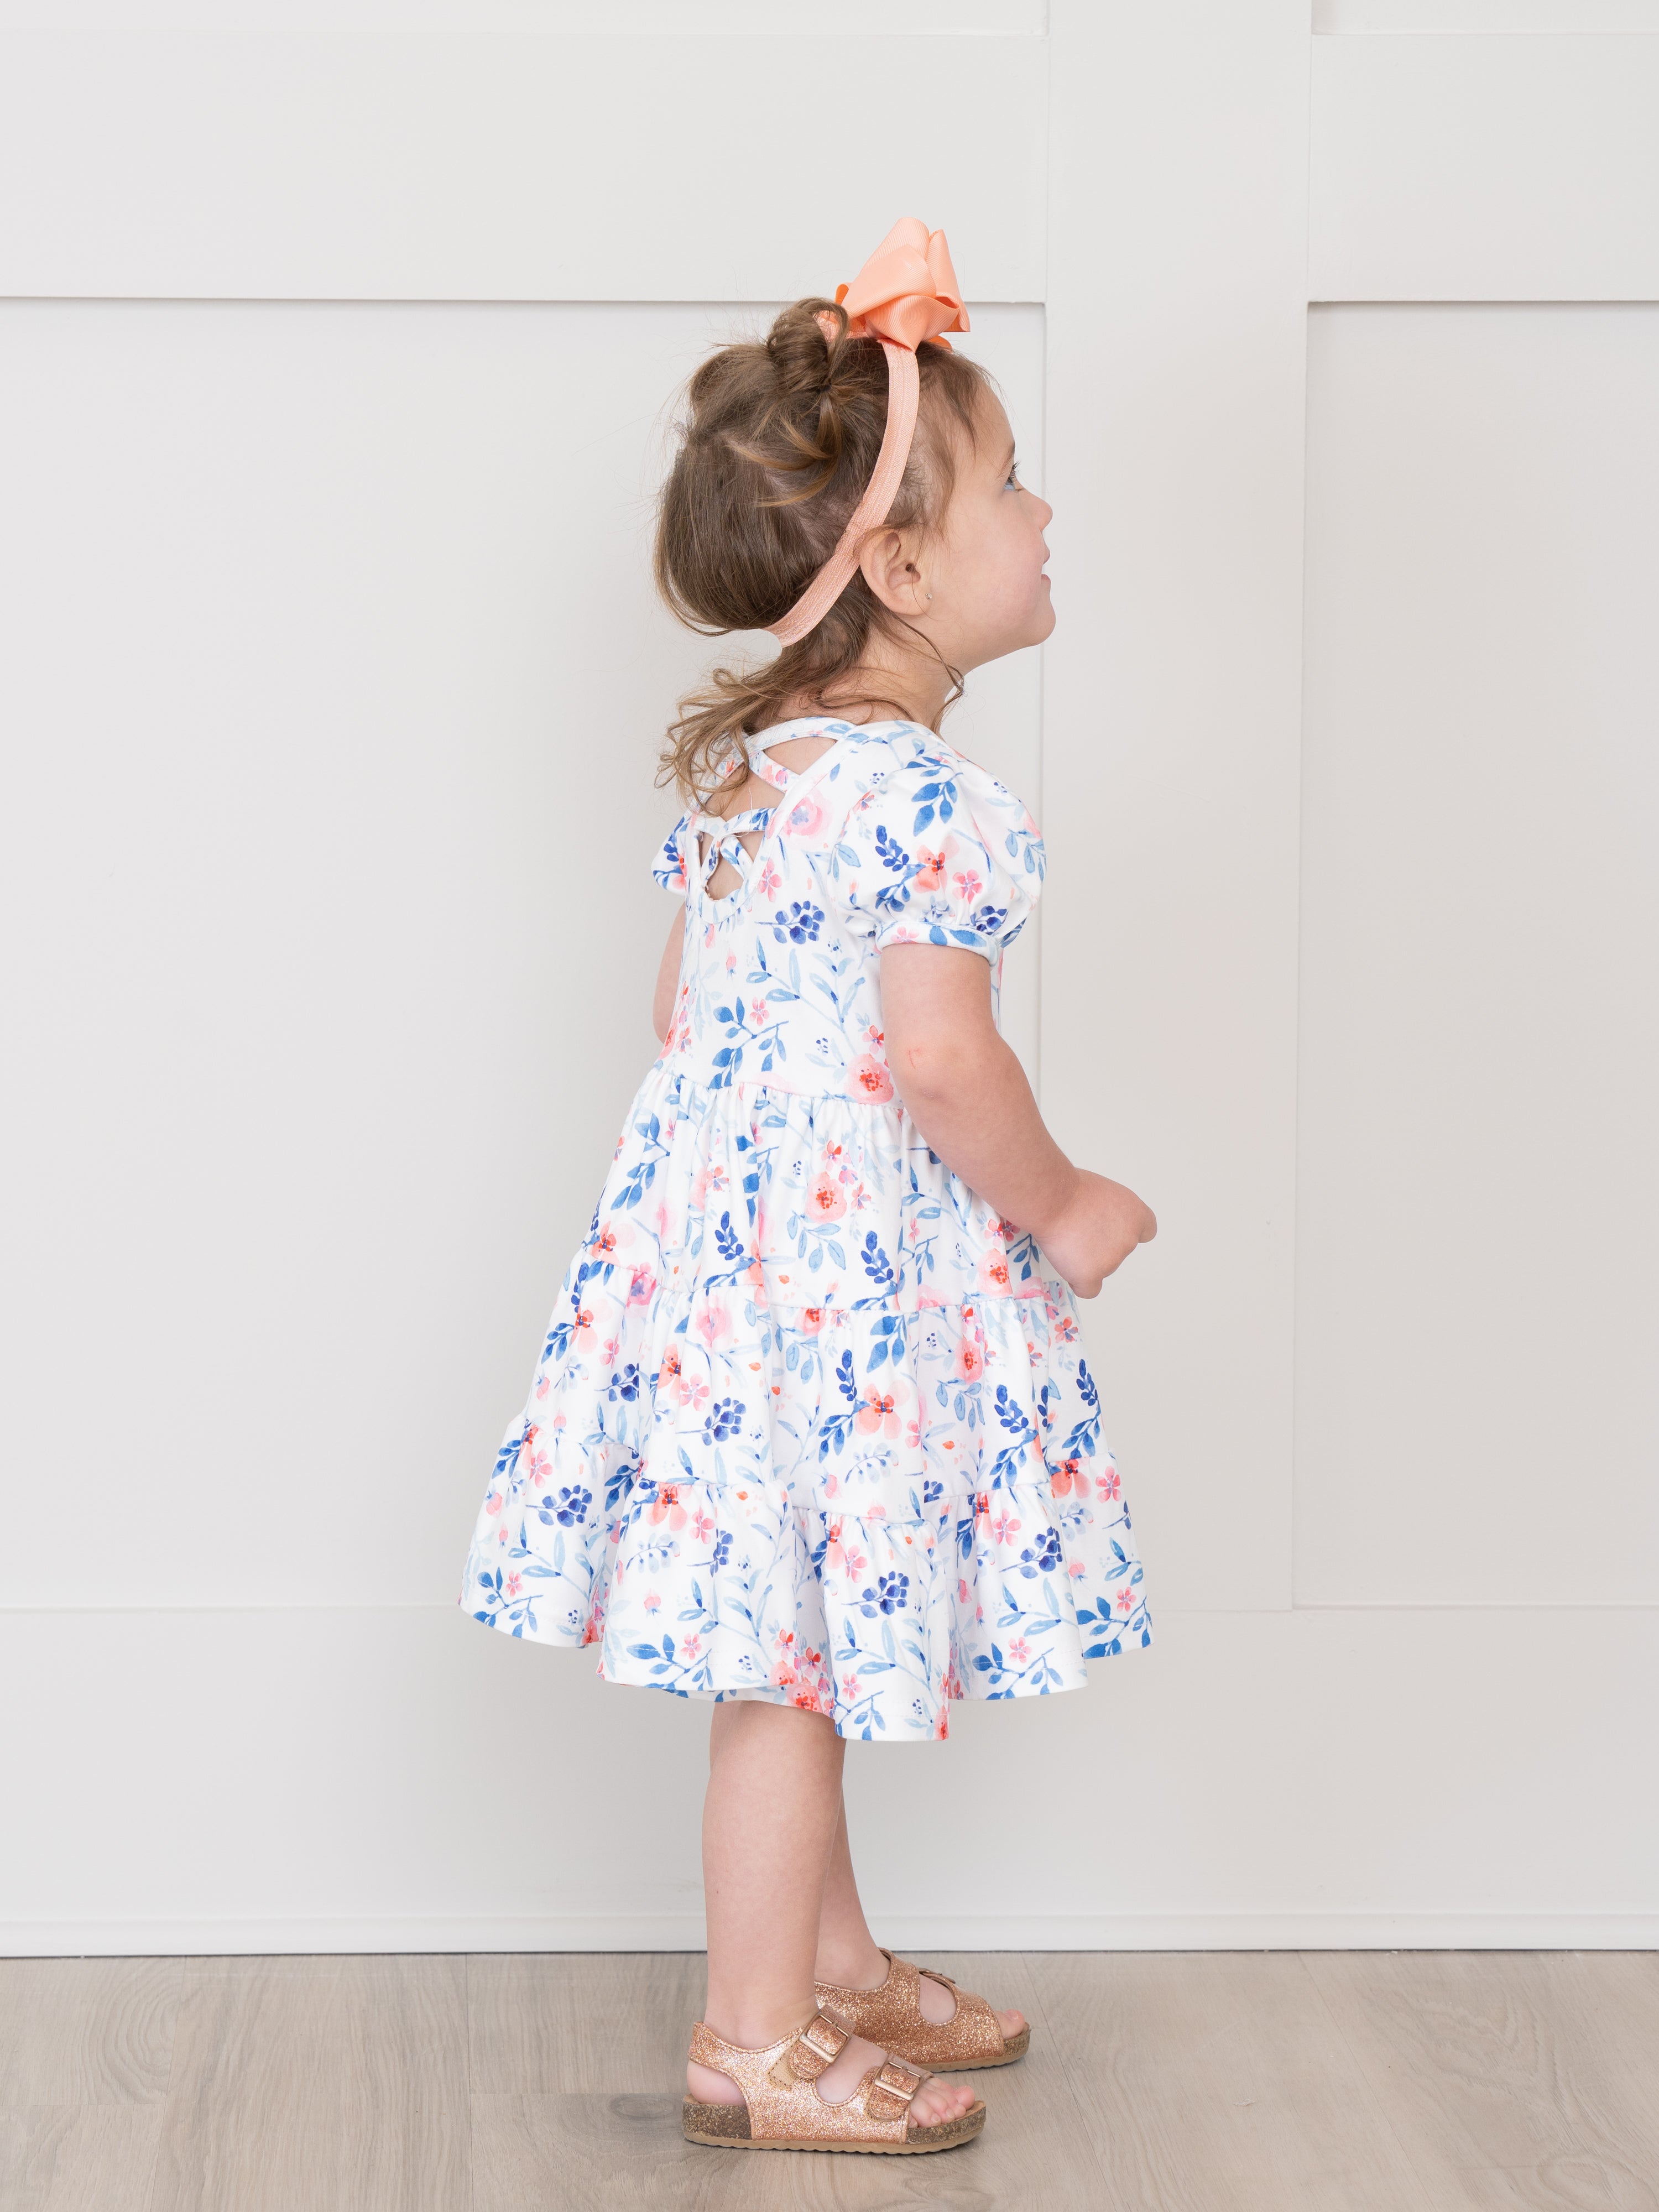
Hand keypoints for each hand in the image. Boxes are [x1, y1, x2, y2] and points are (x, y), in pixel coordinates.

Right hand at [1014, 1169, 1156, 1299]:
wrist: (1053, 1198)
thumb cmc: (1069, 1188)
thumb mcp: (1102, 1192)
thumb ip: (1109, 1212)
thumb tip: (1097, 1223)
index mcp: (1136, 1214)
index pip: (1146, 1231)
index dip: (1126, 1232)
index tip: (1111, 1231)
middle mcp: (1129, 1239)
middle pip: (1118, 1252)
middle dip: (1101, 1247)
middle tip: (1077, 1232)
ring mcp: (1112, 1260)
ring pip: (1101, 1269)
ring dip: (1086, 1260)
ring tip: (1065, 1239)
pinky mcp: (1091, 1275)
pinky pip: (1089, 1289)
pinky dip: (1079, 1282)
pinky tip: (1068, 1267)